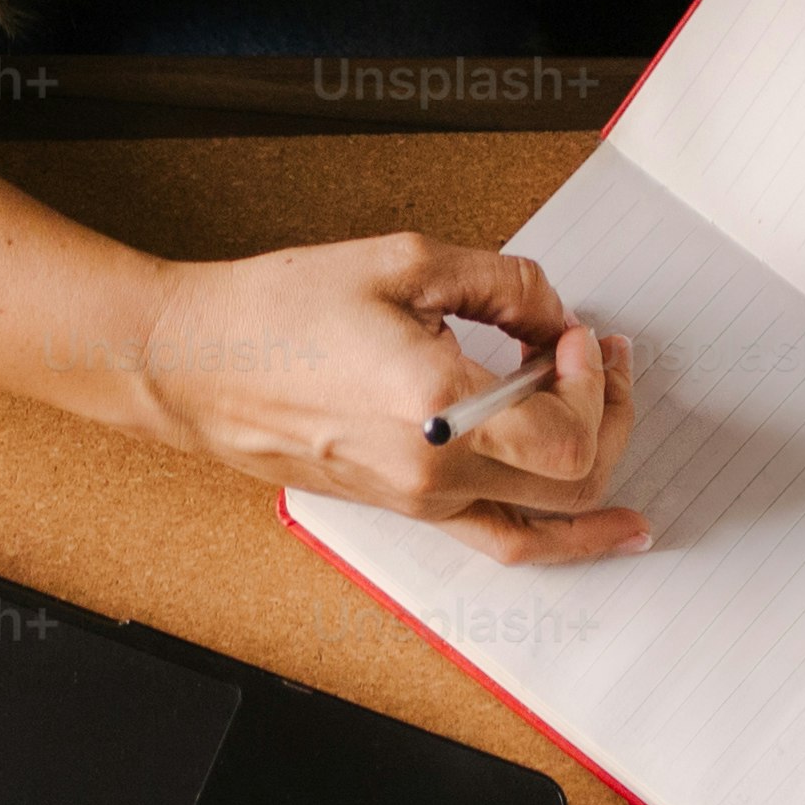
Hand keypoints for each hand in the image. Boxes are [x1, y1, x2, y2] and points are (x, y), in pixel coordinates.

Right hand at [129, 235, 644, 565]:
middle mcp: (435, 475)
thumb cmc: (277, 312)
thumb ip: (503, 283)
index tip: (570, 332)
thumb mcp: (404, 263)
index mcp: (437, 412)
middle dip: (612, 413)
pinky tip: (610, 527)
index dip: (593, 381)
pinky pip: (504, 542)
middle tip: (601, 354)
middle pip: (575, 483)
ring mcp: (421, 503)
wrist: (193, 367)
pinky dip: (565, 536)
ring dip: (599, 466)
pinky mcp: (407, 509)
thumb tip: (555, 313)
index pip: (568, 433)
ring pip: (549, 524)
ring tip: (612, 409)